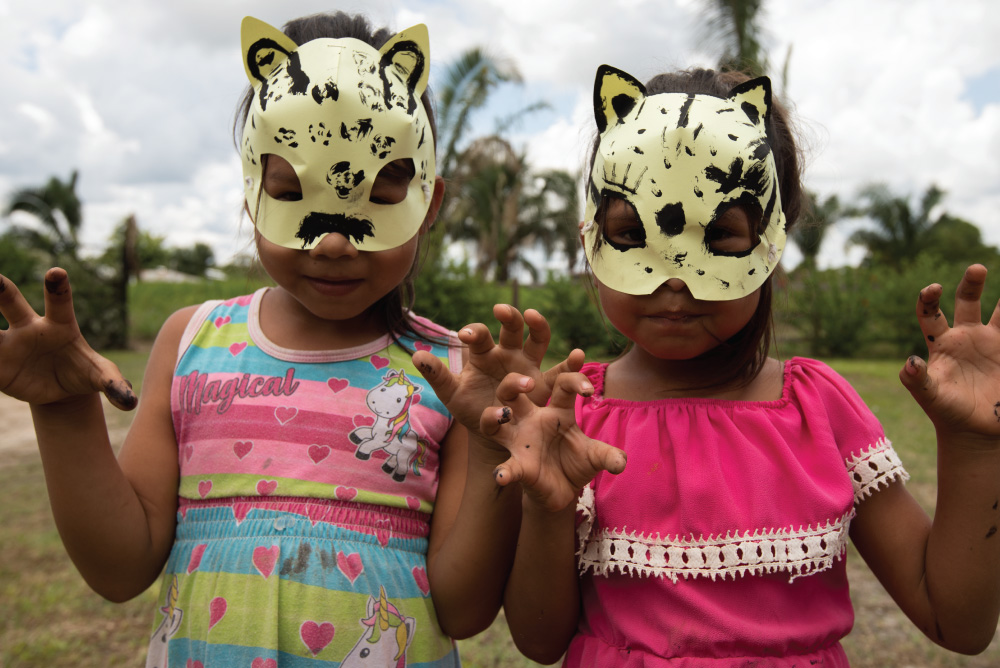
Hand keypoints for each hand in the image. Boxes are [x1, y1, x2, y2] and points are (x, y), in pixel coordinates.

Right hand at [0, 268, 136, 409]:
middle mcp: (29, 328)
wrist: (60, 389)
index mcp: (61, 325)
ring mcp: (7, 344)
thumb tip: (129, 402)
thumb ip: (115, 385)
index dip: (58, 287)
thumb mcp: (101, 378)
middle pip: (11, 303)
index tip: (56, 271)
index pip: (60, 302)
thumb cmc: (84, 373)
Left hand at [414, 304, 583, 440]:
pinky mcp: (545, 384)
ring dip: (538, 327)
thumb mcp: (452, 394)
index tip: (464, 336)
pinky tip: (579, 355)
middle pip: (511, 327)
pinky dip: (571, 364)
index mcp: (484, 353)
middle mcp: (508, 353)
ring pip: (537, 339)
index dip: (474, 333)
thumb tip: (415, 354)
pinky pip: (560, 372)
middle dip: (509, 316)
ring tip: (535, 317)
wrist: (491, 431)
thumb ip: (437, 374)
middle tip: (501, 311)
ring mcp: (528, 365)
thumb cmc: (470, 407)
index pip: (480, 336)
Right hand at [481, 372, 625, 511]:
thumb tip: (621, 463)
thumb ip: (608, 456)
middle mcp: (532, 420)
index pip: (561, 385)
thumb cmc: (577, 463)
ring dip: (494, 415)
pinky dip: (504, 471)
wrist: (564, 490)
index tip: (588, 390)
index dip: (574, 379)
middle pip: (514, 391)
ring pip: (494, 420)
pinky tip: (503, 476)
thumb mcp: (596, 457)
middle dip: (515, 382)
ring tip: (503, 414)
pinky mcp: (516, 464)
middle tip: (528, 383)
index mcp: (557, 411)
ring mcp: (520, 441)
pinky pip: (506, 465)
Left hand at [899, 264, 999, 444]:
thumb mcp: (930, 397)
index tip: (933, 287)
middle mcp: (966, 336)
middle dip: (971, 283)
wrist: (975, 429)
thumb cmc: (947, 412)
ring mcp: (991, 342)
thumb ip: (916, 379)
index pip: (930, 313)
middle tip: (976, 268)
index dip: (928, 298)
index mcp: (941, 342)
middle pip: (968, 300)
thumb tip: (909, 361)